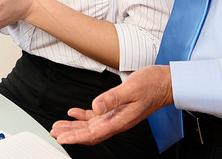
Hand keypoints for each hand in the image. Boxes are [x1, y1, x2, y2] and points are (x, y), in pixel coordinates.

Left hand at [49, 65, 173, 144]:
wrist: (166, 83)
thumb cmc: (152, 85)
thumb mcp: (131, 88)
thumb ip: (113, 98)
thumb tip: (95, 106)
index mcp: (120, 120)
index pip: (93, 134)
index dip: (76, 137)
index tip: (61, 139)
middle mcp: (117, 121)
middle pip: (89, 133)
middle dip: (71, 134)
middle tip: (54, 132)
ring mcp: (117, 116)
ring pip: (91, 126)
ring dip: (75, 127)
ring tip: (59, 126)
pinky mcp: (117, 109)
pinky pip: (97, 117)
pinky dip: (84, 117)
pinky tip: (74, 113)